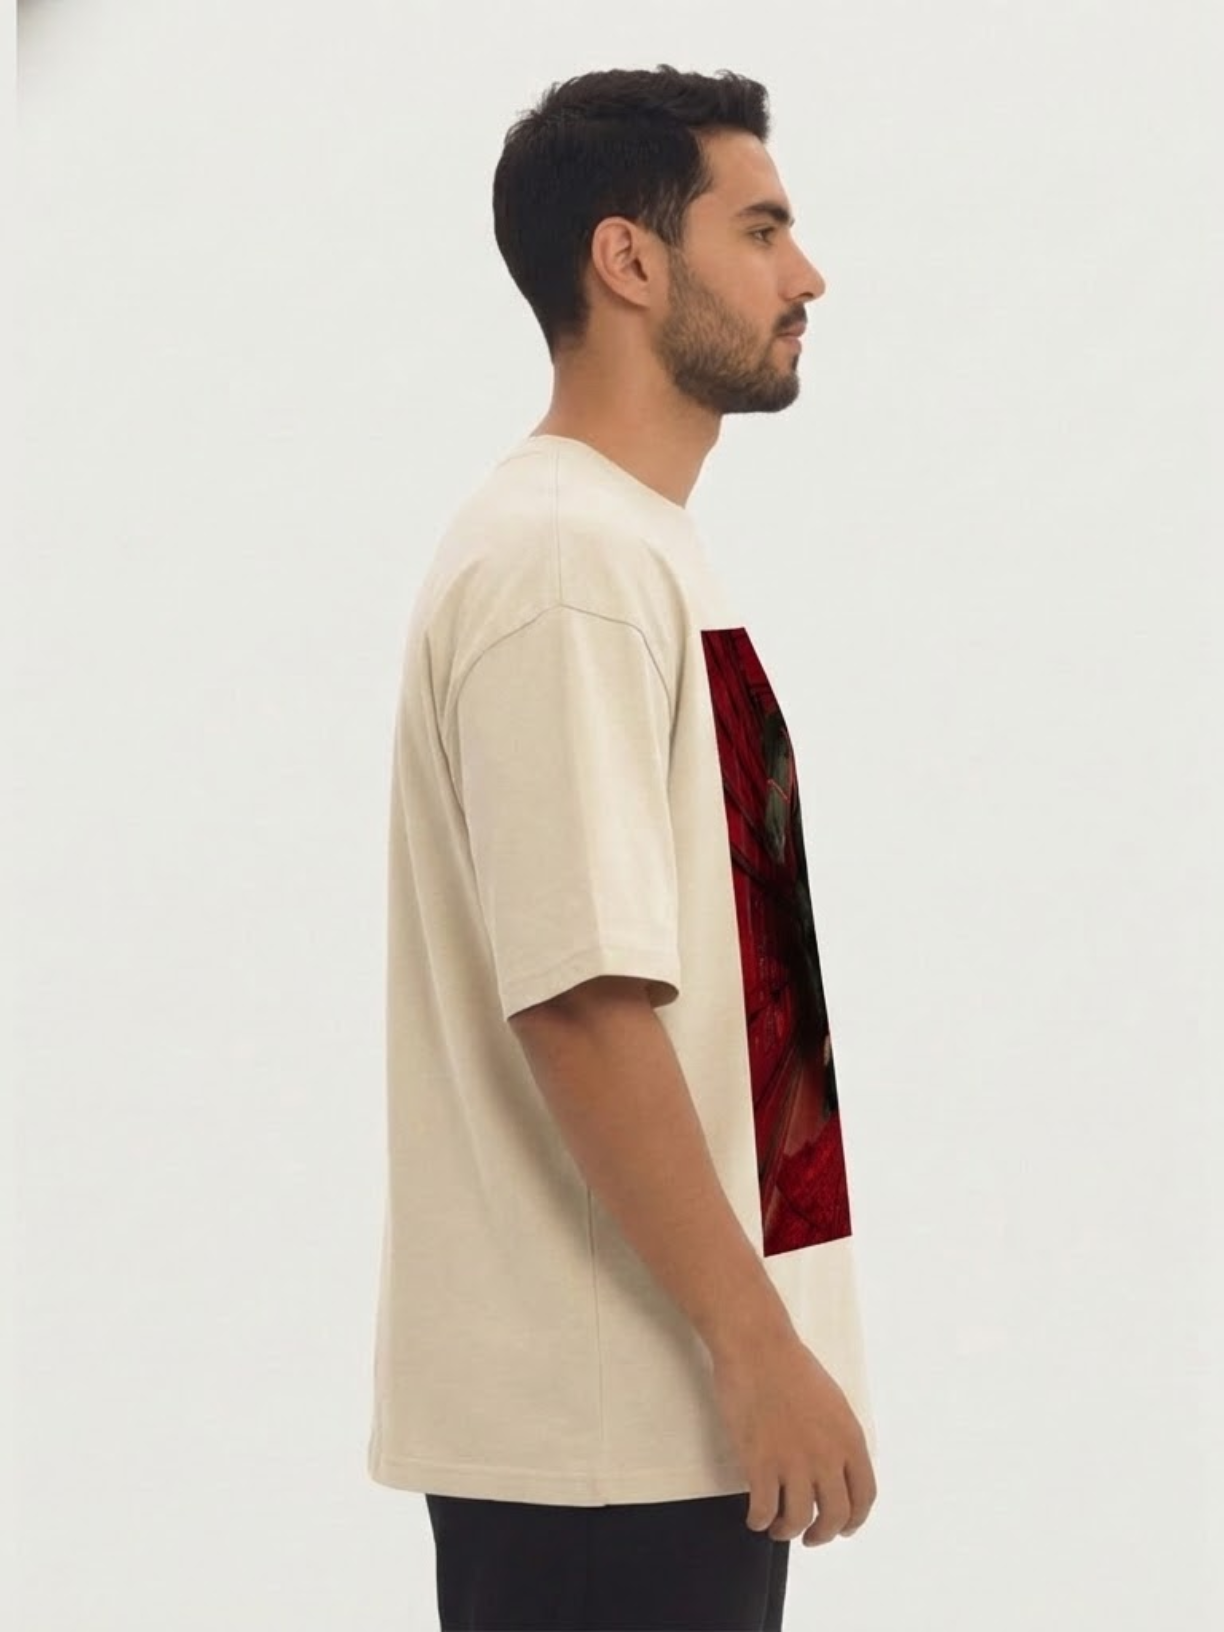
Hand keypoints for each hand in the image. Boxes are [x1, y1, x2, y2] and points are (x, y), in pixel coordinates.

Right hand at [710, 1331, 876, 1545]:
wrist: (758, 1347)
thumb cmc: (791, 1366)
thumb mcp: (833, 1402)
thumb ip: (839, 1438)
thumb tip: (835, 1469)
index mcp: (849, 1439)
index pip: (864, 1496)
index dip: (855, 1520)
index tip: (844, 1528)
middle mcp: (827, 1457)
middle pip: (835, 1516)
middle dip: (823, 1534)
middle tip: (811, 1536)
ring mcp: (794, 1462)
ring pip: (798, 1520)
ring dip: (788, 1531)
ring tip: (778, 1528)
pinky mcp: (760, 1463)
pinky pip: (764, 1509)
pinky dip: (760, 1521)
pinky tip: (756, 1517)